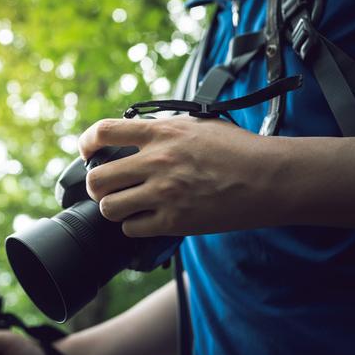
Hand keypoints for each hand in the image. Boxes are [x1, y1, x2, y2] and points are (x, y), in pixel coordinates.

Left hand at [78, 115, 285, 236]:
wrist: (268, 178)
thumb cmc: (238, 149)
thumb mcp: (197, 125)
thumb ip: (162, 129)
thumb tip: (136, 134)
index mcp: (160, 133)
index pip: (103, 132)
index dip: (86, 143)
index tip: (87, 152)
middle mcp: (156, 162)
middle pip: (97, 179)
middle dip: (96, 186)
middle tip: (106, 188)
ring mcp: (163, 194)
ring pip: (109, 208)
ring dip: (113, 208)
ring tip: (126, 205)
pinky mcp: (174, 221)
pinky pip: (131, 229)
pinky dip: (134, 226)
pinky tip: (147, 219)